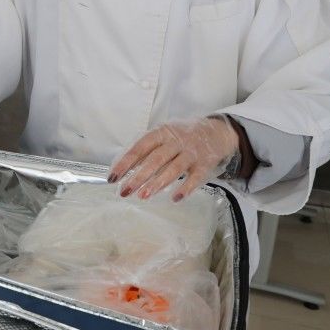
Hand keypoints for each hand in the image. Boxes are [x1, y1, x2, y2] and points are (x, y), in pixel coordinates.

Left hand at [110, 116, 239, 201]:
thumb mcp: (163, 135)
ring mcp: (191, 153)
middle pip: (155, 159)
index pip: (140, 147)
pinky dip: (185, 188)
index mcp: (161, 133)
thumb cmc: (181, 136)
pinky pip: (195, 178)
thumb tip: (122, 168)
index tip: (113, 177)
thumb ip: (145, 150)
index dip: (125, 163)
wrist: (216, 131)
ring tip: (143, 196)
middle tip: (125, 191)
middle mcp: (176, 141)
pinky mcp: (205, 164)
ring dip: (157, 183)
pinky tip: (174, 198)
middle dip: (138, 177)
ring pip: (173, 169)